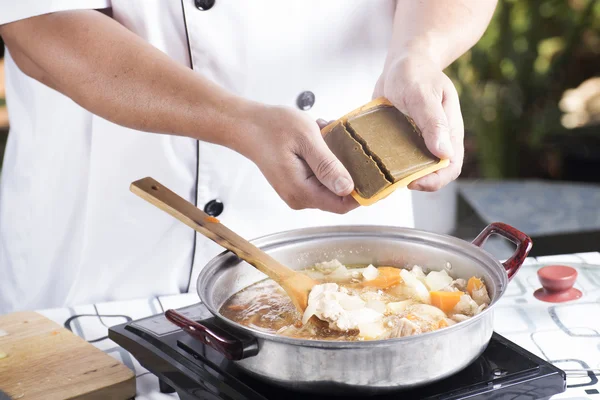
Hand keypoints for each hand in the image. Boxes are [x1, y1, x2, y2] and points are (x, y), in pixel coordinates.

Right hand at [235, 105, 358, 213]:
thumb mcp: (306, 139)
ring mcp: (297, 192)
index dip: (363, 194)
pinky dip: (325, 160)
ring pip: (331, 184)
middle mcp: (299, 198)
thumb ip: (328, 165)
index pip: (343, 205)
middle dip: (349, 170)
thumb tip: (348, 188)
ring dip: (336, 161)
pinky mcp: (296, 184)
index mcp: (302, 191)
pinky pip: (320, 178)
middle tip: (346, 142)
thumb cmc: (272, 127)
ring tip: (326, 135)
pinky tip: (319, 139)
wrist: (246, 125)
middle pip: (339, 196)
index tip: (379, 176)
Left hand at [373, 55, 463, 190]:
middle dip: (411, 181)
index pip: (450, 168)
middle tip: (388, 179)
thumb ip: (432, 121)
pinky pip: (393, 159)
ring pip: (410, 169)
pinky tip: (368, 163)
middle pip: (429, 174)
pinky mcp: (398, 140)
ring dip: (395, 175)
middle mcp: (434, 141)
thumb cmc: (416, 72)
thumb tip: (444, 154)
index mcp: (449, 132)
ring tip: (376, 173)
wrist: (401, 62)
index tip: (413, 182)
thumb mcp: (423, 93)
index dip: (435, 180)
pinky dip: (383, 164)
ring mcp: (416, 142)